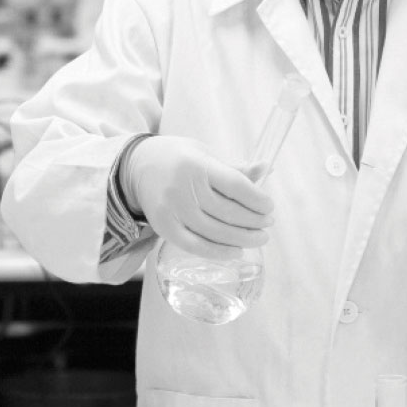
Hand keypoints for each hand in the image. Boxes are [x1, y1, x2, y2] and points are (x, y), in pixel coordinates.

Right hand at [121, 136, 273, 258]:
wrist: (136, 166)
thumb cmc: (178, 158)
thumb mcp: (205, 154)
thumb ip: (235, 167)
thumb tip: (267, 168)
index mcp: (198, 165)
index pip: (236, 185)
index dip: (257, 200)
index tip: (270, 207)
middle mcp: (184, 188)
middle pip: (228, 212)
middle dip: (255, 221)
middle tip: (269, 224)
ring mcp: (172, 210)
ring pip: (215, 232)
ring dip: (243, 239)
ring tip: (260, 239)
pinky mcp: (164, 227)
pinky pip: (195, 246)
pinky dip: (218, 252)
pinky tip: (236, 251)